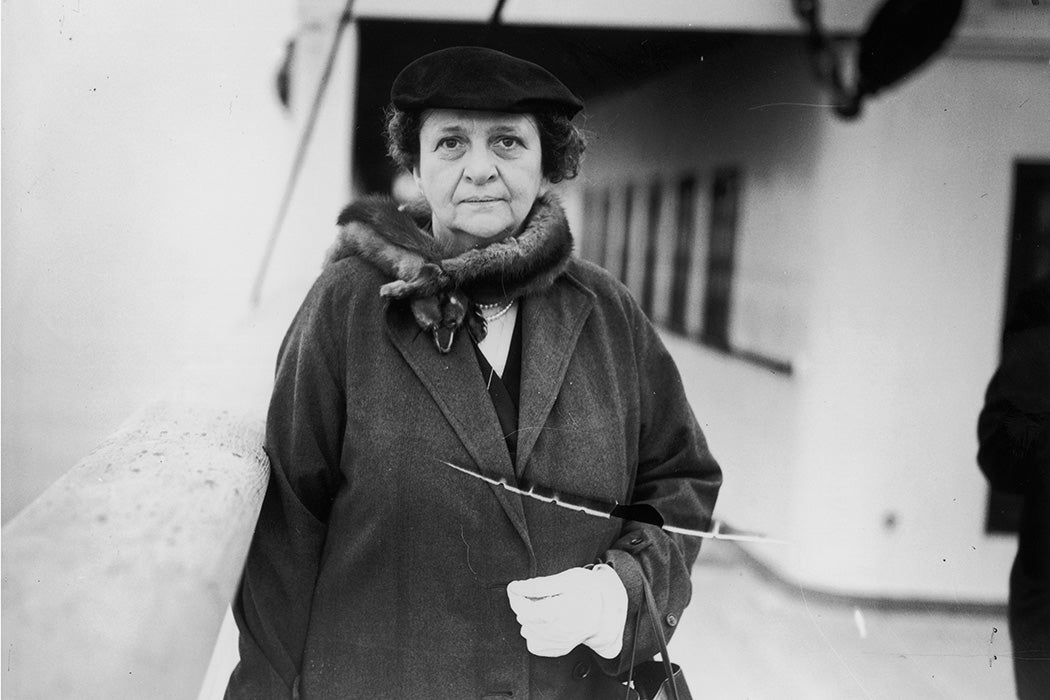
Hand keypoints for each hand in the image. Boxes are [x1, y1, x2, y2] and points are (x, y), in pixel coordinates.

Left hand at [506, 565, 627, 657]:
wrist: (605, 610)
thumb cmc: (587, 590)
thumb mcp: (566, 579)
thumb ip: (538, 585)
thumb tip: (514, 588)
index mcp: (562, 612)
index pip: (525, 609)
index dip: (516, 596)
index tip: (515, 587)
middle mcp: (560, 632)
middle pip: (525, 619)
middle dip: (524, 604)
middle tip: (536, 594)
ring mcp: (559, 643)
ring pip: (526, 631)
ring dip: (529, 618)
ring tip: (545, 606)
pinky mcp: (557, 650)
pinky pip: (533, 643)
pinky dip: (534, 631)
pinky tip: (546, 620)